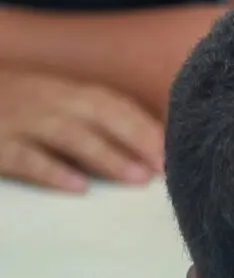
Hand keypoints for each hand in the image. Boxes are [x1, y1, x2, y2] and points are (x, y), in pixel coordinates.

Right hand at [0, 70, 162, 192]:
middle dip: (135, 138)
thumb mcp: (51, 104)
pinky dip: (51, 171)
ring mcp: (17, 120)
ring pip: (67, 134)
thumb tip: (145, 149)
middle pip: (96, 114)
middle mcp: (42, 99)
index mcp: (60, 90)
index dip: (142, 123)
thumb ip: (89, 120)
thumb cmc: (14, 109)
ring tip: (136, 178)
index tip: (174, 148)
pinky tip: (77, 188)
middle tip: (165, 167)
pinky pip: (24, 157)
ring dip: (105, 155)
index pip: (109, 102)